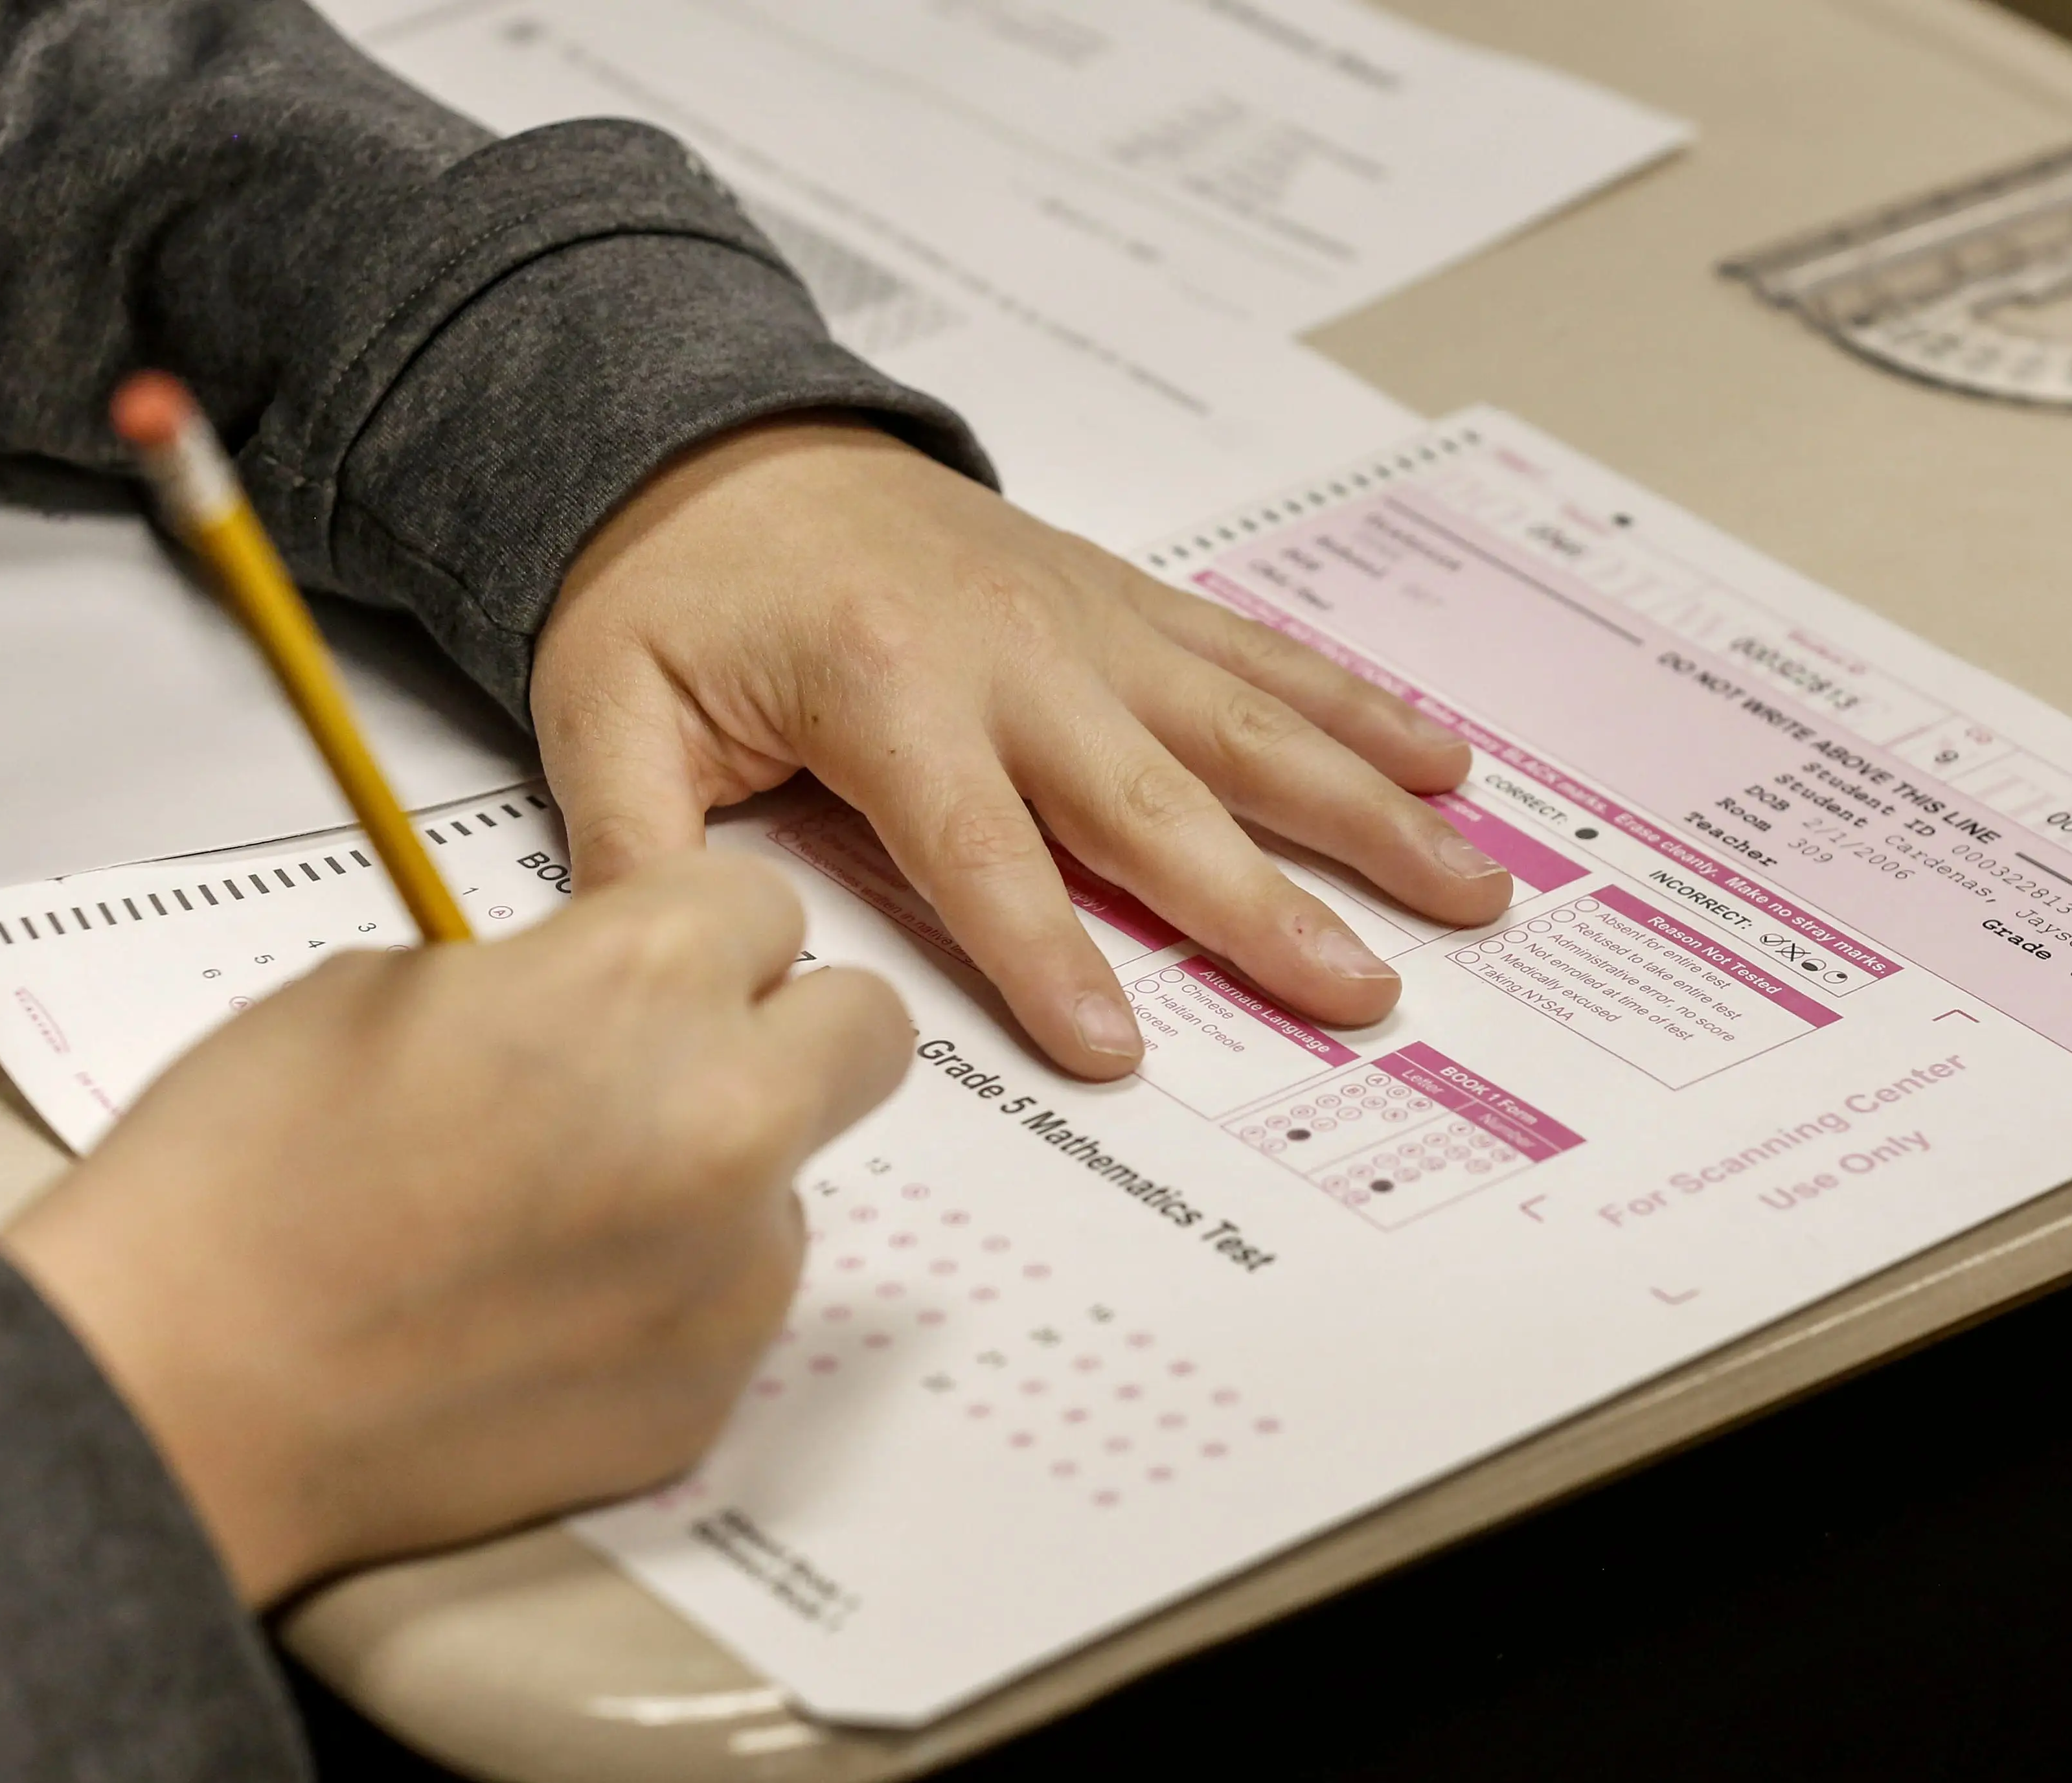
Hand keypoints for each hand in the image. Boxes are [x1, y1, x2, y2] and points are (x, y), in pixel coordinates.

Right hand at [0, 854, 907, 1607]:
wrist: (179, 1392)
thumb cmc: (244, 1181)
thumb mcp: (389, 989)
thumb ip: (550, 977)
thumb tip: (616, 1000)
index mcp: (642, 982)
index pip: (769, 906)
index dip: (699, 933)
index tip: (654, 966)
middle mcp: (726, 1121)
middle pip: (864, 1031)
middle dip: (785, 1031)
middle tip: (676, 1065)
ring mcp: (734, 1270)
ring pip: (795, 1178)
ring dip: (719, 1175)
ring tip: (557, 1216)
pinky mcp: (712, 1389)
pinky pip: (738, 1299)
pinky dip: (673, 1291)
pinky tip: (546, 1309)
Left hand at [532, 416, 1511, 1080]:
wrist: (719, 442)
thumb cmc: (670, 590)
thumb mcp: (606, 713)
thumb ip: (635, 843)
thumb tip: (678, 975)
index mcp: (886, 692)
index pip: (982, 851)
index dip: (1051, 955)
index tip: (1123, 1051)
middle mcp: (1014, 655)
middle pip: (1154, 802)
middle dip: (1263, 906)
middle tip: (1362, 993)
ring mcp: (1085, 624)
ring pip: (1248, 725)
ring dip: (1362, 808)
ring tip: (1466, 881)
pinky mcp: (1120, 602)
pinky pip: (1254, 656)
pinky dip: (1354, 707)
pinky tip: (1440, 754)